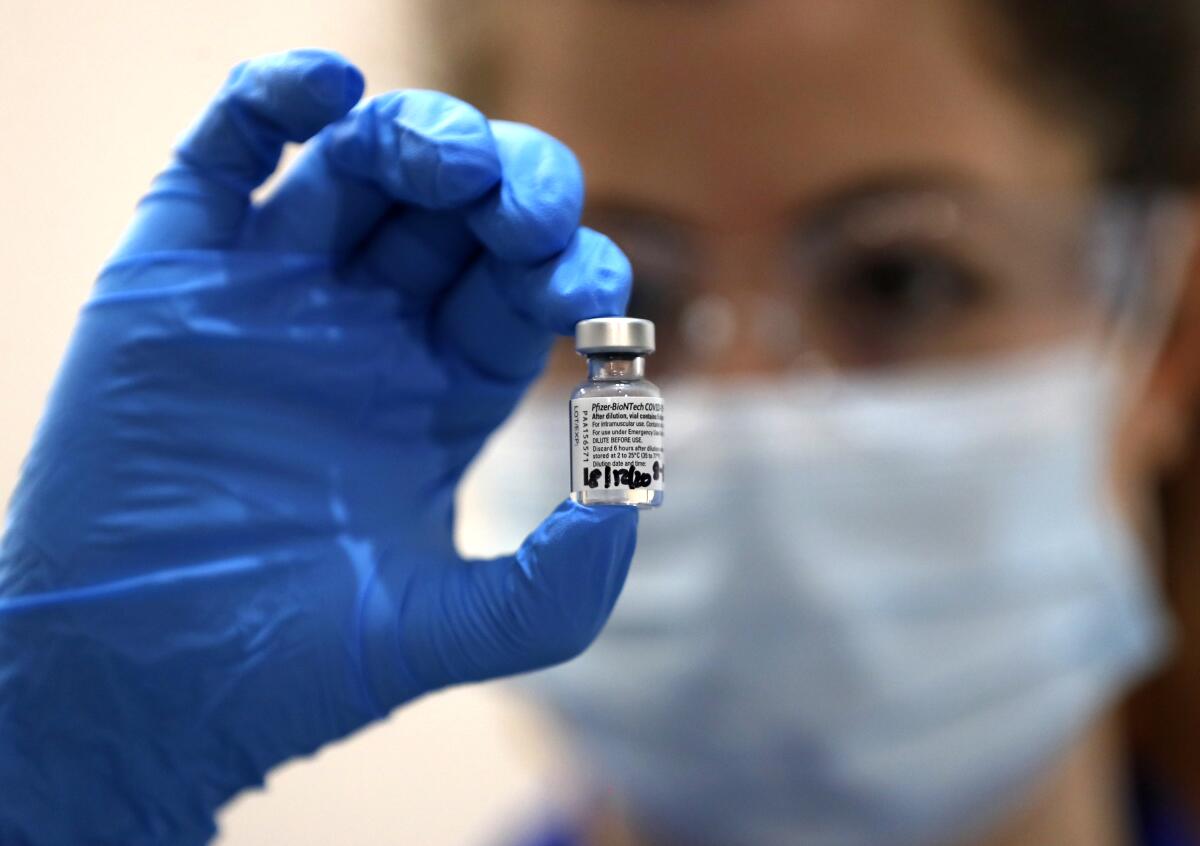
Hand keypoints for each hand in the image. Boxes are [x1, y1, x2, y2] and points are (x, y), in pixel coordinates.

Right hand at [0, 50, 635, 844]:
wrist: (143, 685)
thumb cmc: (294, 665)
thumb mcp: (451, 629)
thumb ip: (562, 582)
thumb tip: (637, 490)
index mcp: (440, 393)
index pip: (523, 291)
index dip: (569, 268)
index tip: (591, 285)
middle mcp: (367, 332)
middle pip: (456, 215)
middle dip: (508, 189)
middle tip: (526, 208)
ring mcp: (273, 295)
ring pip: (357, 168)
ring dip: (416, 136)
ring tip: (448, 160)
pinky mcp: (176, 276)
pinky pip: (223, 155)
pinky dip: (269, 98)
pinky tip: (328, 86)